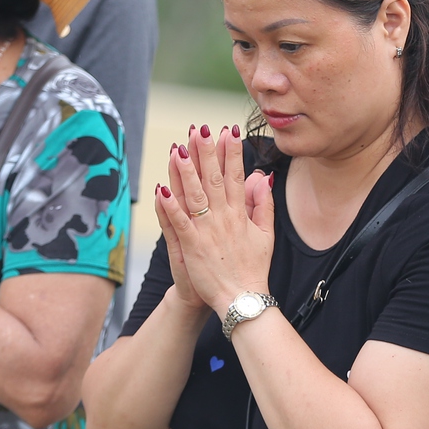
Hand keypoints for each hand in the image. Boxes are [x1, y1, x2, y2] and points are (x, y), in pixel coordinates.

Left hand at [157, 124, 273, 317]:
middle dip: (207, 152)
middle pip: (214, 179)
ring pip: (195, 195)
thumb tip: (263, 178)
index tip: (229, 130)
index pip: (237, 176)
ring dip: (187, 172)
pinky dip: (171, 206)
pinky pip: (180, 222)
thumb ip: (263, 204)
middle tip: (201, 128)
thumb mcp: (265, 234)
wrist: (243, 299)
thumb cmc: (252, 268)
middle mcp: (224, 218)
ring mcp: (207, 231)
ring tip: (179, 149)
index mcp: (241, 214)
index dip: (232, 152)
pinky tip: (162, 188)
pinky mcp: (193, 246)